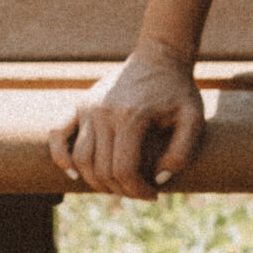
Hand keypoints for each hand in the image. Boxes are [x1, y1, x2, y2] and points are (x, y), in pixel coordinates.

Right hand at [48, 39, 205, 200]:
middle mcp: (103, 112)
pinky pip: (58, 135)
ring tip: (118, 187)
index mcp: (131, 116)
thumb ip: (182, 152)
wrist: (160, 58)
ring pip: (80, 159)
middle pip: (101, 169)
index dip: (137, 190)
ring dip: (96, 181)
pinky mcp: (80, 104)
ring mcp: (88, 107)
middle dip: (120, 190)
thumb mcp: (194, 119)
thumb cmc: (179, 91)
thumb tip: (158, 180)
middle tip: (139, 192)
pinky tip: (74, 174)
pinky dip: (61, 157)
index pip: (124, 169)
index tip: (153, 195)